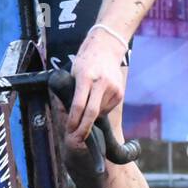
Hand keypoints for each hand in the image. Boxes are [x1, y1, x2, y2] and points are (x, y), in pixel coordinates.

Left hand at [65, 28, 128, 148]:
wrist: (106, 48)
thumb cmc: (85, 61)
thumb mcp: (73, 73)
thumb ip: (71, 93)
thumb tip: (67, 114)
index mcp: (86, 77)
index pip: (78, 105)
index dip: (73, 120)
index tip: (69, 130)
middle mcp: (101, 83)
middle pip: (92, 113)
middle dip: (83, 129)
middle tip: (76, 139)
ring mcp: (113, 88)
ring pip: (99, 112)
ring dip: (91, 117)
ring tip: (87, 105)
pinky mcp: (120, 93)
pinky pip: (107, 109)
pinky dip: (100, 110)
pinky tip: (97, 99)